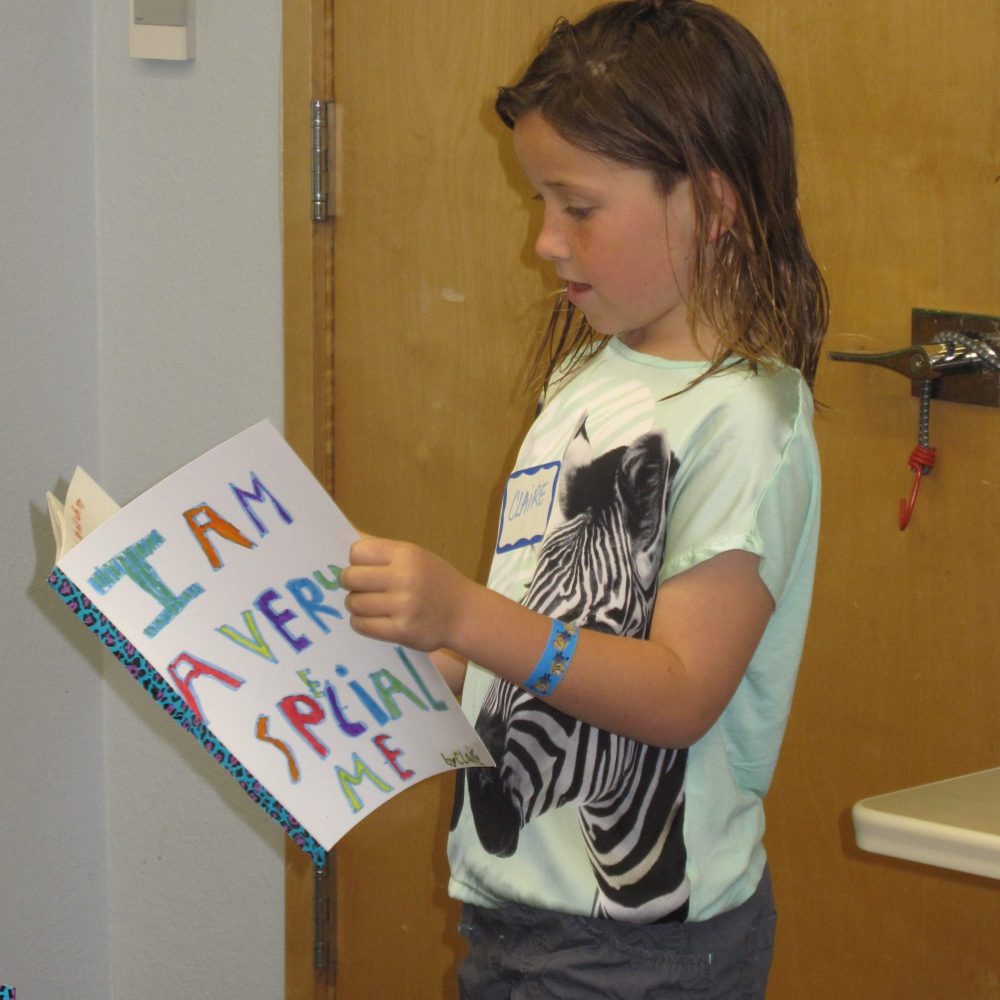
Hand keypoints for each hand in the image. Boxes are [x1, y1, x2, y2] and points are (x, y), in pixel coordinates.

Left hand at [340, 536, 471, 651]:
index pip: (358, 551)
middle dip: (351, 583)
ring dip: (356, 605)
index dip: (356, 560)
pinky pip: (361, 625)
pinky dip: (361, 622)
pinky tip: (373, 619)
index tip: (364, 567)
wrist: (465, 614)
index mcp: (407, 554)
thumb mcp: (416, 556)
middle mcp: (405, 578)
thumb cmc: (436, 581)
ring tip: (370, 604)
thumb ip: (383, 550)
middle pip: (351, 577)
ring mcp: (403, 606)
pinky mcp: (401, 631)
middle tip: (361, 588)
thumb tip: (346, 533)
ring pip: (354, 603)